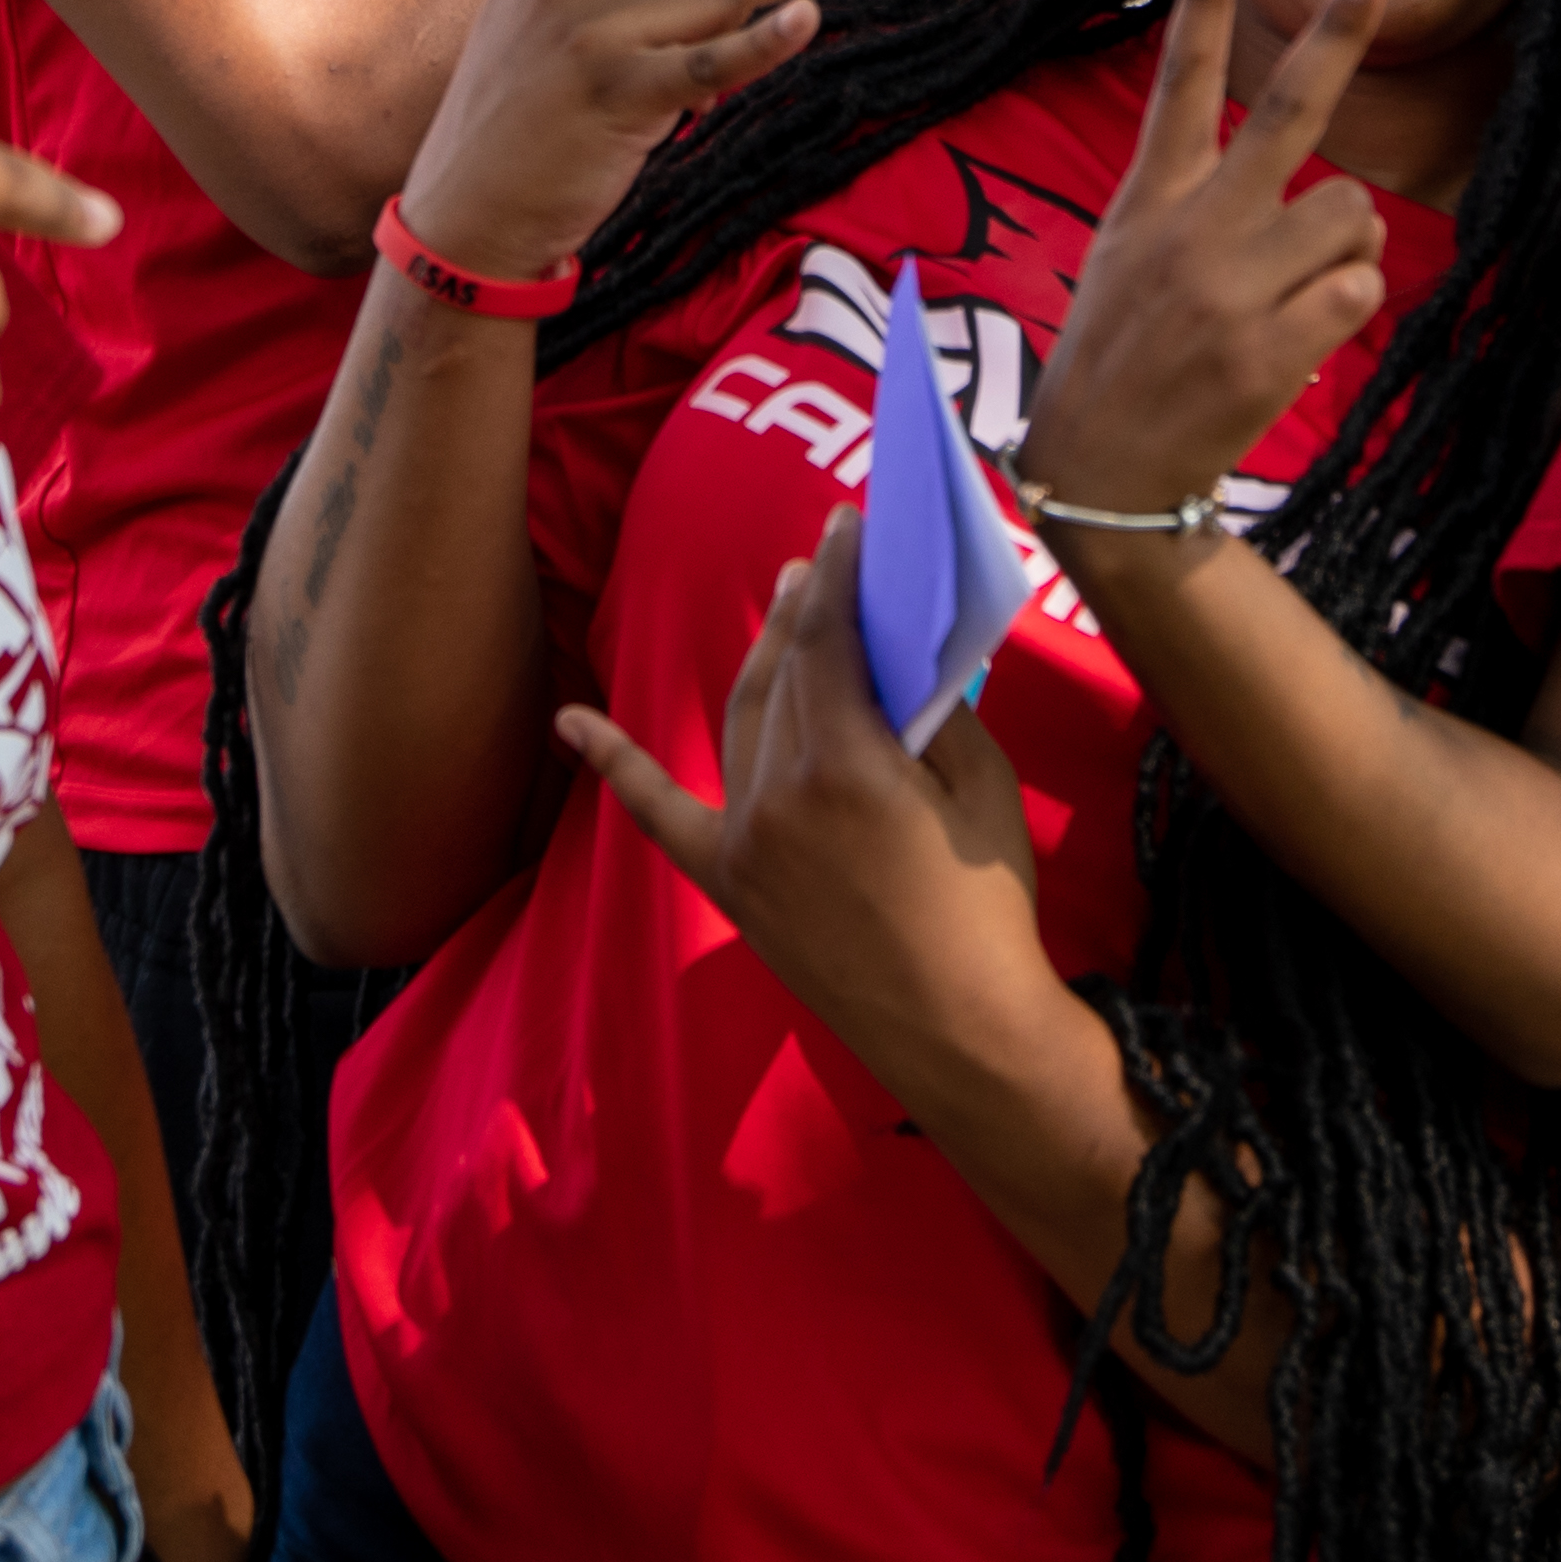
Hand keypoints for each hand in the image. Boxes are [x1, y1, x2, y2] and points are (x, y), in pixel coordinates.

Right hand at [398, 0, 819, 279]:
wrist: (468, 210)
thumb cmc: (511, 118)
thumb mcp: (532, 22)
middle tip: (657, 52)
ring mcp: (592, 28)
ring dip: (713, 41)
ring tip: (650, 89)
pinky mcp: (625, 89)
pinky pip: (721, 53)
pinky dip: (769, 42)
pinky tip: (806, 19)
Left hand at [552, 517, 1063, 1093]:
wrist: (964, 1034)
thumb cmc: (989, 909)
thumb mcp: (982, 787)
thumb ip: (936, 710)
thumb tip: (904, 655)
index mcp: (845, 762)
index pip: (828, 637)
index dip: (837, 573)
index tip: (845, 527)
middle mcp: (776, 793)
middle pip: (782, 670)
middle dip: (802, 605)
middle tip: (820, 559)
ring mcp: (743, 841)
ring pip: (741, 721)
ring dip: (761, 658)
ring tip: (782, 608)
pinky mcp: (729, 884)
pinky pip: (661, 814)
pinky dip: (616, 764)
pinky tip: (571, 722)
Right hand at [1016, 0, 1387, 532]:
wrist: (1101, 478)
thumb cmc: (1118, 357)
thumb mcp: (1125, 258)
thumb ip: (1204, 210)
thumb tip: (1338, 198)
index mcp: (1149, 199)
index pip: (1177, 82)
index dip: (1200, 3)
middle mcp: (1191, 229)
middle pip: (1286, 114)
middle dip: (1337, 36)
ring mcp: (1230, 288)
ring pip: (1348, 212)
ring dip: (1344, 243)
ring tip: (1294, 289)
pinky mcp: (1268, 348)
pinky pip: (1356, 289)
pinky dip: (1345, 307)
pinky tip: (1298, 339)